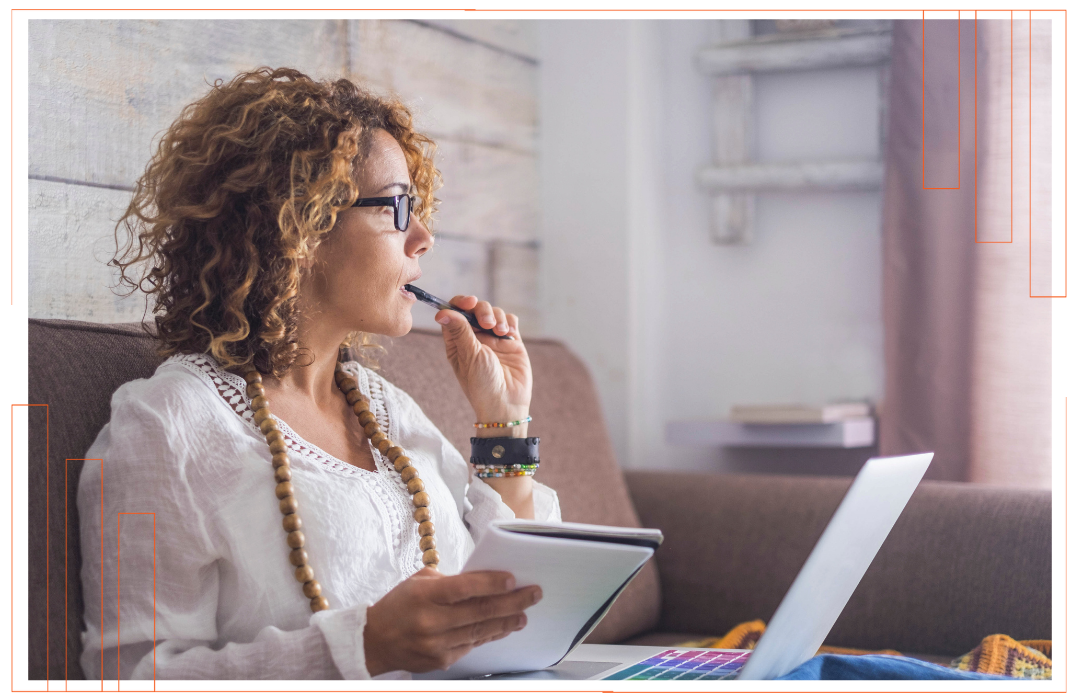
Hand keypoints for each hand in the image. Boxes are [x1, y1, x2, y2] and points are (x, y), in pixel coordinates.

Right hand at [363, 567, 541, 674]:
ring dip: (507, 621)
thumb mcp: (419, 582)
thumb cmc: (400, 604)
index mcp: (425, 595)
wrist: (375, 641)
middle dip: (512, 602)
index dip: (491, 583)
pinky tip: (504, 627)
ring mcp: (437, 644)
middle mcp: (431, 621)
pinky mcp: (442, 660)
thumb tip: (485, 581)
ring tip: (524, 613)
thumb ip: (450, 582)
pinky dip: (490, 635)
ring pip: (481, 631)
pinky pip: (473, 645)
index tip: (513, 579)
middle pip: (480, 611)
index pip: (465, 588)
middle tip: (534, 594)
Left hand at [436, 295, 531, 423]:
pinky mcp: (511, 342)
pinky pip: (510, 321)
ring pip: (494, 312)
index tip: (469, 302)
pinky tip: (508, 335)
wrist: (506, 403)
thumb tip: (442, 311)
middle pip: (476, 309)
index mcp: (457, 341)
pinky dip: (509, 323)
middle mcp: (475, 338)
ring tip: (500, 333)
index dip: (460, 303)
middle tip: (487, 324)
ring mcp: (494, 339)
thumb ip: (460, 330)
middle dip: (482, 310)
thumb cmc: (481, 384)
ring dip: (497, 317)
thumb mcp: (468, 355)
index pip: (454, 313)